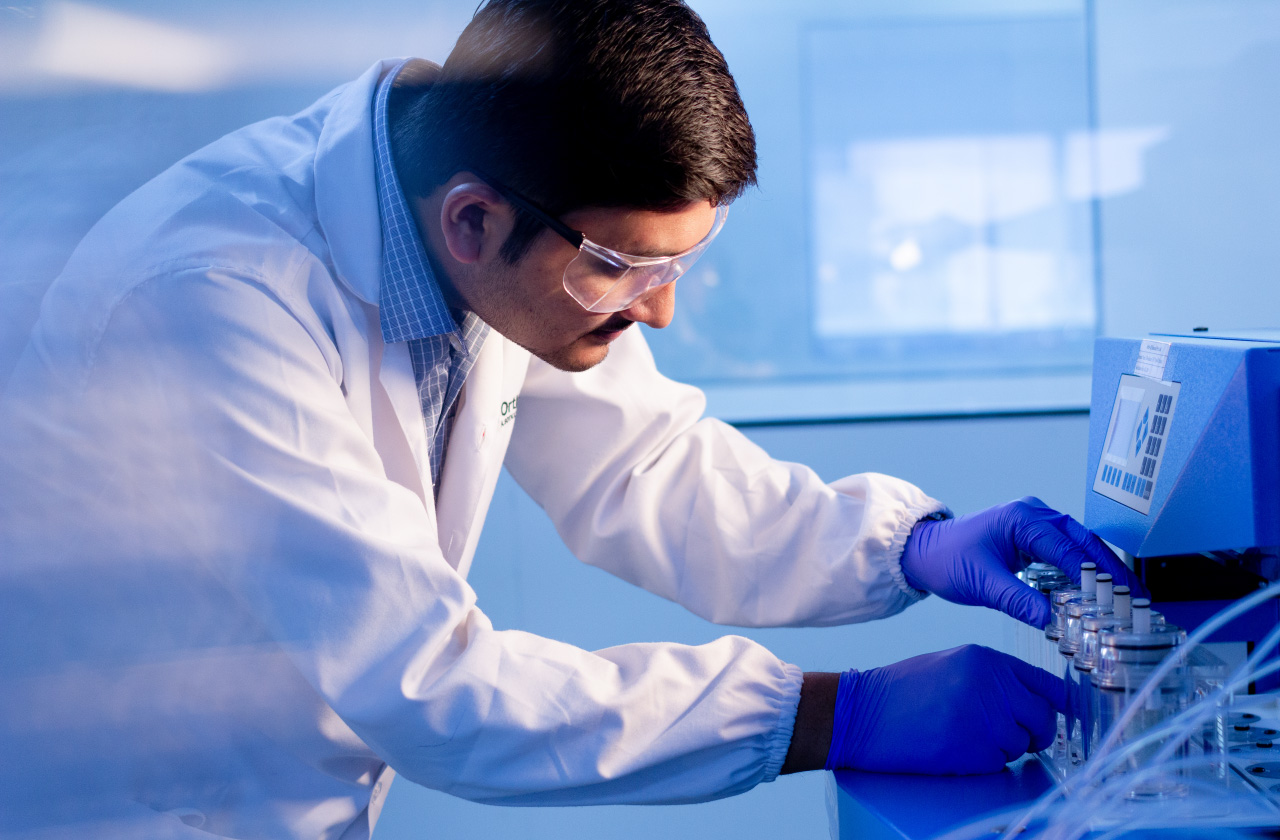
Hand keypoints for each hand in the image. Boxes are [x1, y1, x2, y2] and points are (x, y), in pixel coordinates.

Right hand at [825, 645, 1064, 774]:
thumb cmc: (903, 690)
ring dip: (1003, 748)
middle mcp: (992, 686)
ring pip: (1021, 745)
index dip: (1056, 704)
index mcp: (987, 660)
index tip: (1056, 715)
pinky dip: (983, 763)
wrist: (862, 713)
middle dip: (1037, 733)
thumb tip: (1034, 700)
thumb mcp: (953, 665)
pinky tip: (955, 748)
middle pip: (1044, 718)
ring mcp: (983, 720)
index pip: (1048, 685)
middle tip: (1021, 737)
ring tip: (967, 736)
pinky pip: (998, 764)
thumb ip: (994, 677)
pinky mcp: (972, 751)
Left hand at [900, 497, 1145, 628]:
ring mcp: (1035, 523)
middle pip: (1084, 542)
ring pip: (1079, 546)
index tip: (1118, 598)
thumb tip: (1052, 621)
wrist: (923, 552)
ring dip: (1102, 571)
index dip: (1095, 575)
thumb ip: (1018, 600)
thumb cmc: (947, 560)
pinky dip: (1084, 571)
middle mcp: (1034, 514)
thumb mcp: (982, 583)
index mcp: (1023, 519)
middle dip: (1112, 570)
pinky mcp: (1032, 537)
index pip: (1068, 548)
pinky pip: (1066, 552)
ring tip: (1128, 597)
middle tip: (1138, 598)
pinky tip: (1099, 592)